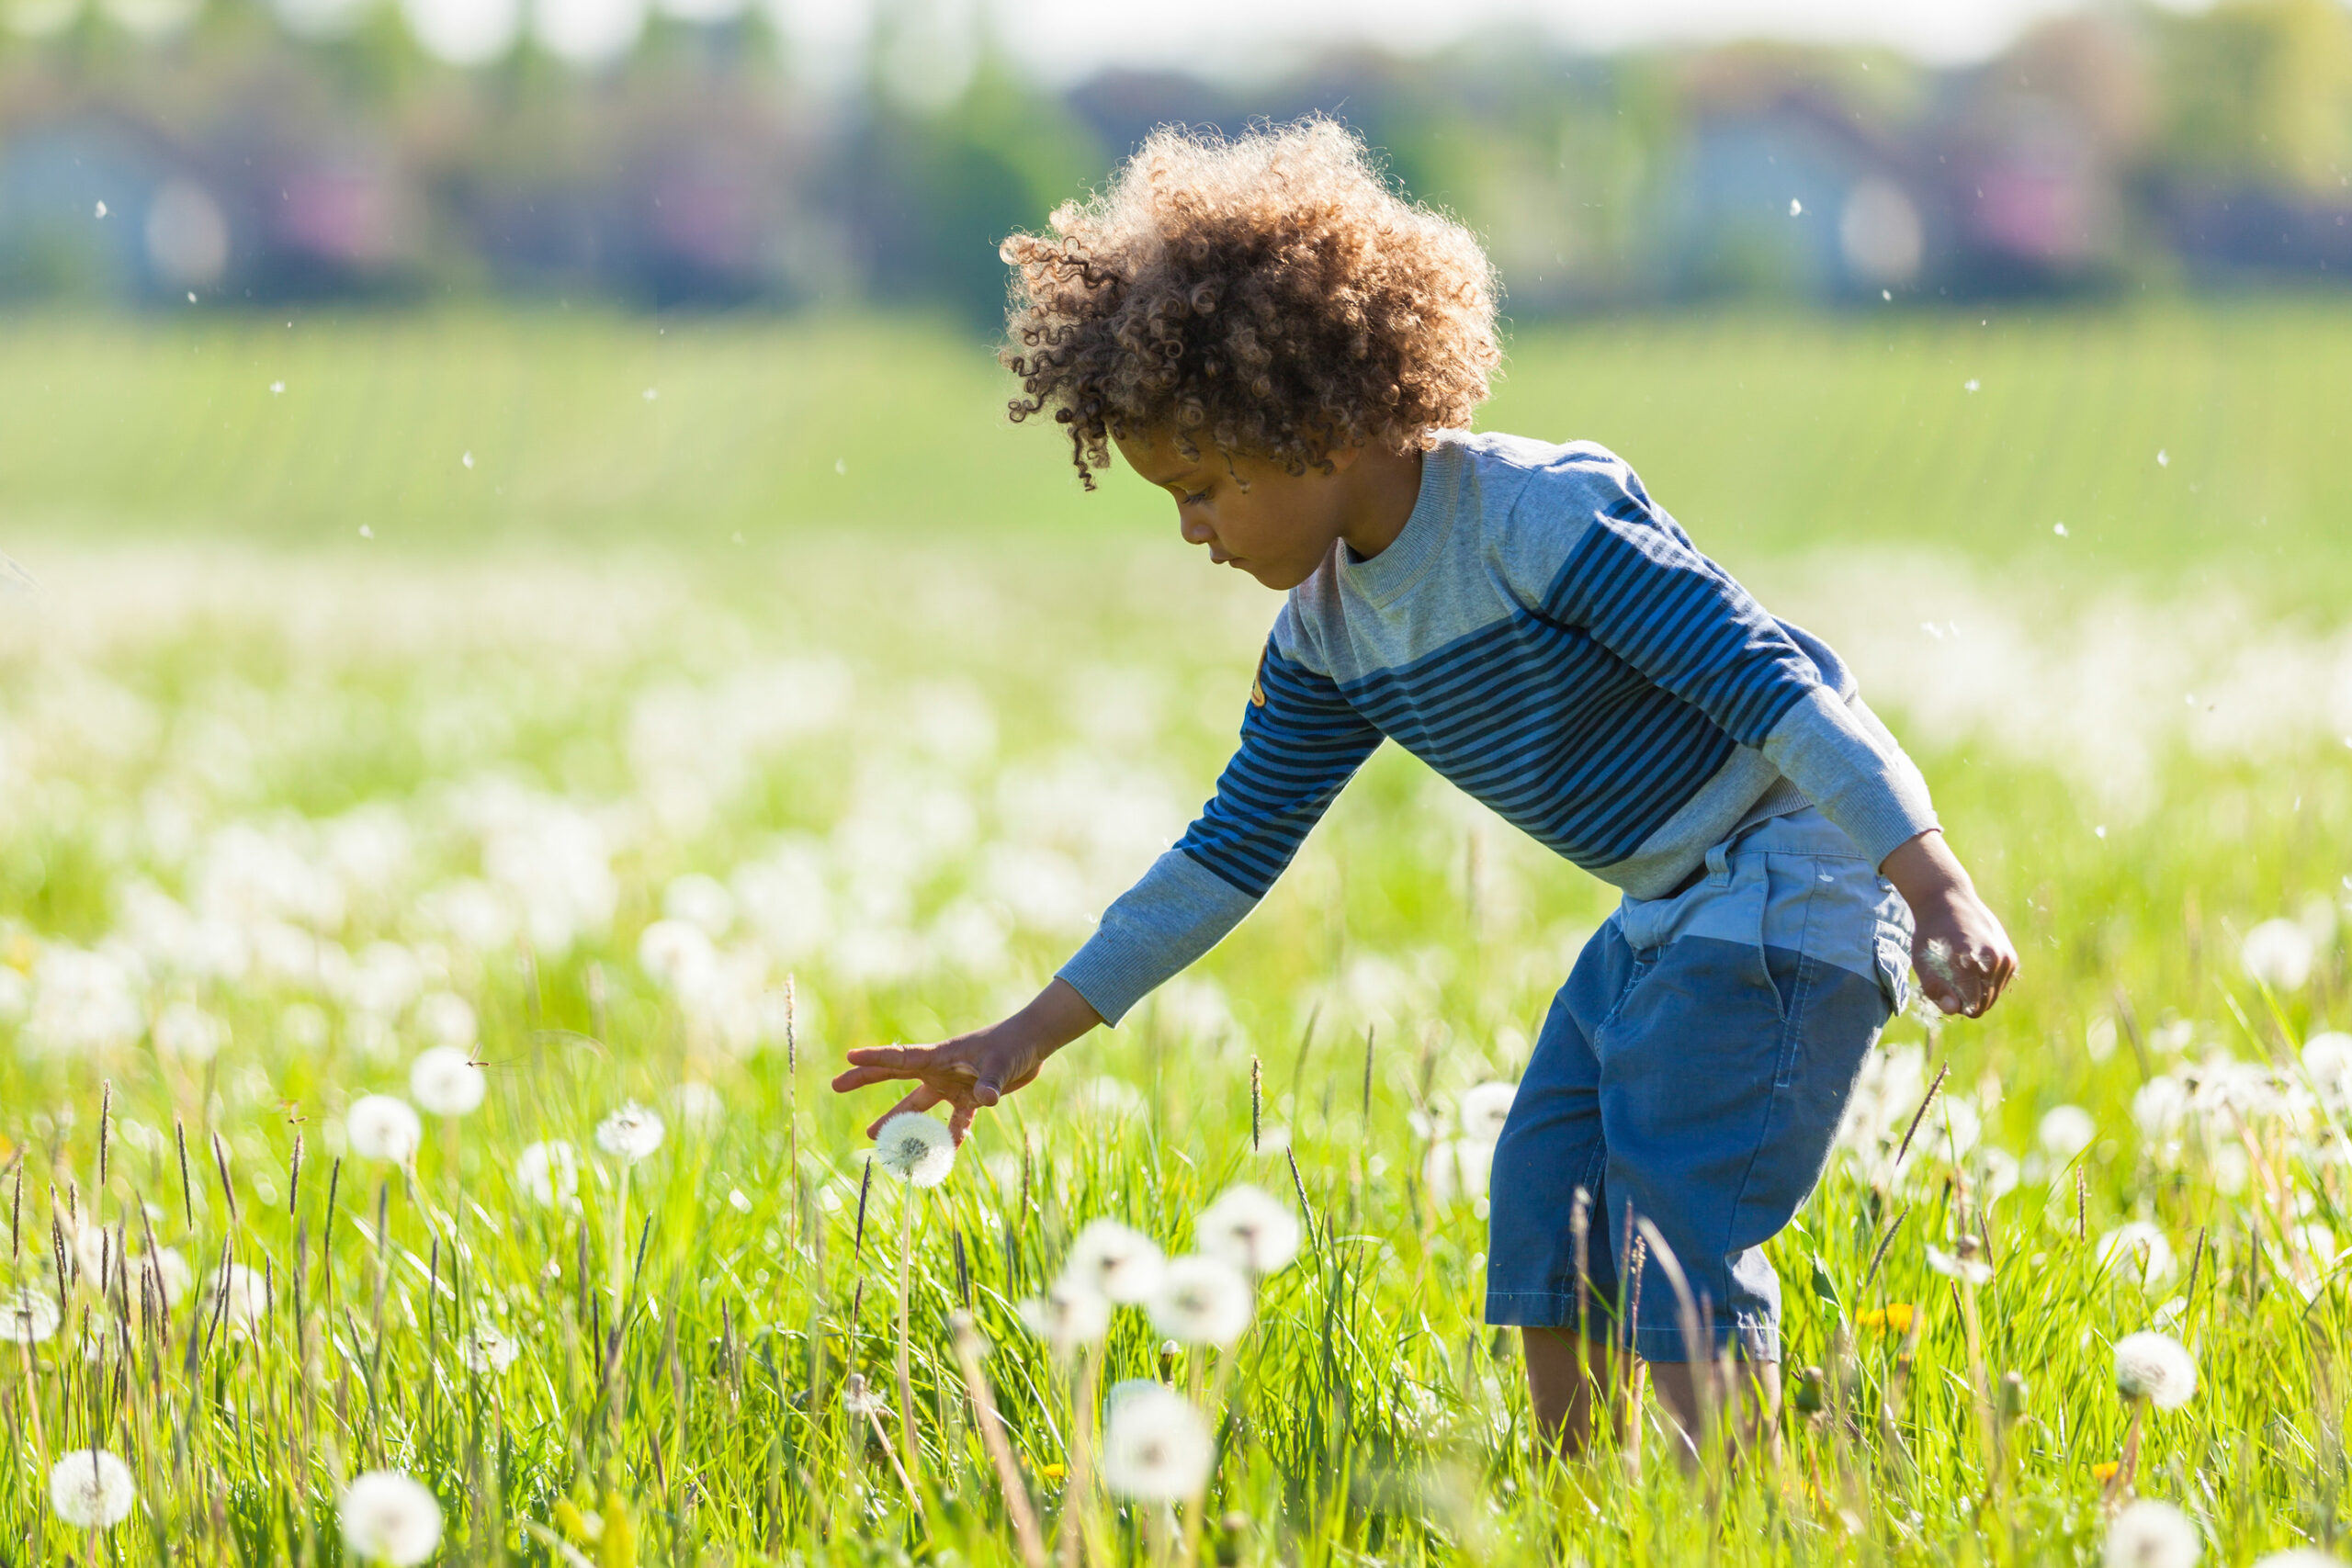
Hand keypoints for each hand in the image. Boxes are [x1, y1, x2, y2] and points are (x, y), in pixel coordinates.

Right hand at [829, 977, 1101, 1142]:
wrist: (1034, 1043)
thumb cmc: (1014, 1045)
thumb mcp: (1001, 1065)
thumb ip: (990, 1084)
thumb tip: (984, 1101)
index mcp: (940, 1056)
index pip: (900, 1059)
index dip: (873, 1059)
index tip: (847, 1058)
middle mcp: (940, 1070)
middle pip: (895, 1077)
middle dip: (866, 1080)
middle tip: (836, 1085)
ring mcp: (953, 1084)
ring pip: (919, 1105)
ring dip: (900, 1121)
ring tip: (875, 1135)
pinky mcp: (970, 1098)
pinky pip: (954, 1121)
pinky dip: (950, 1137)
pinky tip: (943, 1155)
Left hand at [1878, 830, 2019, 1017]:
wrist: (1949, 900)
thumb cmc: (1931, 934)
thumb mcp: (1922, 962)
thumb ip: (1935, 990)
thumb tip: (1955, 1009)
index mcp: (1969, 962)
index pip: (1971, 1006)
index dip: (1955, 1005)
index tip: (1943, 990)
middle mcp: (1992, 960)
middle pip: (1985, 1003)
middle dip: (1967, 1000)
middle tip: (1950, 980)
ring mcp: (2006, 958)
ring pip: (1994, 995)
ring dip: (1977, 991)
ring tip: (1960, 971)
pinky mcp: (2012, 957)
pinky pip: (2000, 984)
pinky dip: (1986, 982)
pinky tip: (1972, 966)